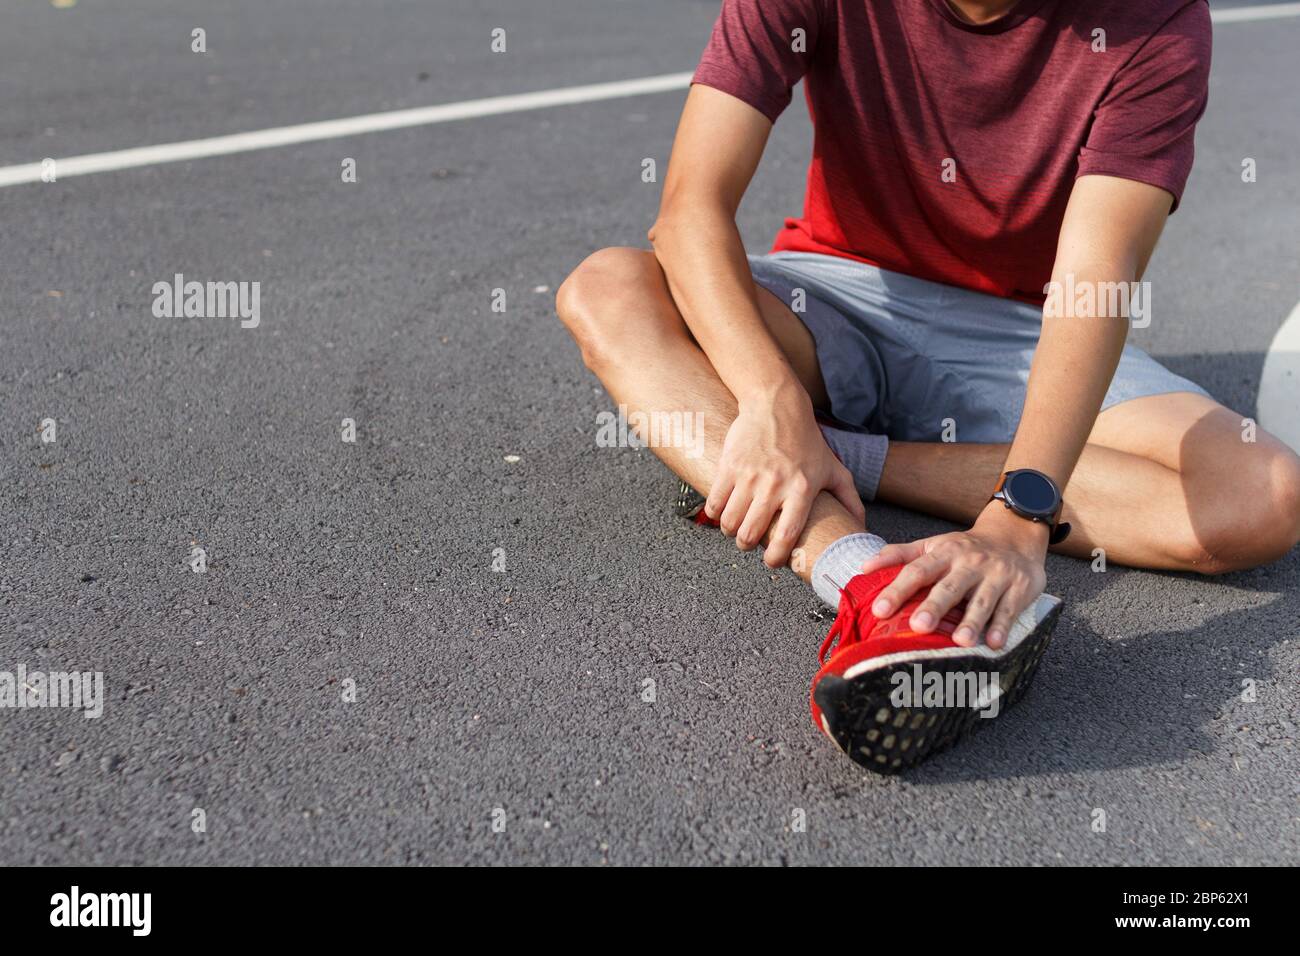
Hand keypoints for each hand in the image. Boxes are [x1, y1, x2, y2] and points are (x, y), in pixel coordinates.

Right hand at [707, 384, 865, 567]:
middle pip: (750, 534)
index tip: (772, 562)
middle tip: (749, 542)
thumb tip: (862, 527)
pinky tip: (722, 511)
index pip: (786, 536)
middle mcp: (775, 485)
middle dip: (747, 545)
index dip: (776, 558)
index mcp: (802, 490)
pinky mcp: (730, 465)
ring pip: (729, 522)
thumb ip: (850, 499)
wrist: (777, 405)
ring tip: (735, 528)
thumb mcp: (834, 469)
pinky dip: (715, 513)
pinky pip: (715, 502)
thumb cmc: (808, 440)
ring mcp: (749, 476)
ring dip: (731, 532)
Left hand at [858, 502, 1048, 648]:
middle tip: (918, 626)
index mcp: (944, 553)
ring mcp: (996, 575)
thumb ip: (899, 555)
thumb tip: (863, 567)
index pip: (917, 570)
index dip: (897, 590)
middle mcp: (969, 563)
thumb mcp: (933, 545)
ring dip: (971, 621)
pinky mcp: (1019, 588)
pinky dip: (1002, 626)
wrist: (1014, 537)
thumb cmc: (964, 549)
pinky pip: (1009, 609)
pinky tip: (993, 643)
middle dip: (934, 606)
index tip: (879, 610)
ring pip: (982, 600)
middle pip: (949, 587)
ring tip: (960, 641)